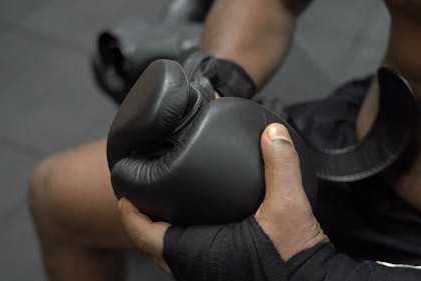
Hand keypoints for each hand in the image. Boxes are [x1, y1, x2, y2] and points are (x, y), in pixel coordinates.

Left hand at [119, 123, 327, 270]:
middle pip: (152, 245)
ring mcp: (206, 276)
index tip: (124, 195)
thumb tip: (273, 133)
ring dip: (161, 233)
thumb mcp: (288, 207)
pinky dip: (180, 243)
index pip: (145, 234)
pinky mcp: (220, 277)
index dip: (130, 213)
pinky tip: (194, 227)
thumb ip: (281, 165)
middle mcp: (195, 270)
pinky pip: (187, 261)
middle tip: (142, 198)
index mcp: (198, 253)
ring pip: (169, 256)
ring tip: (164, 208)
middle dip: (143, 221)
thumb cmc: (296, 259)